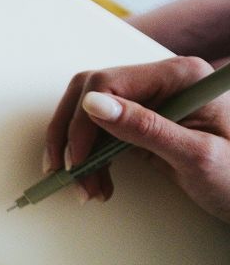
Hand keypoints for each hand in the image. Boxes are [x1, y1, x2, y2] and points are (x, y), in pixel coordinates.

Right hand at [44, 56, 229, 219]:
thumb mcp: (196, 156)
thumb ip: (145, 128)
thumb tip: (94, 104)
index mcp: (181, 77)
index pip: (108, 82)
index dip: (84, 121)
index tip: (78, 158)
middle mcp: (163, 82)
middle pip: (91, 94)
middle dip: (73, 136)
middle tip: (68, 172)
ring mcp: (153, 101)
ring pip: (91, 114)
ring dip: (79, 151)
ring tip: (87, 187)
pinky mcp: (145, 123)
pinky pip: (102, 132)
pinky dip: (92, 158)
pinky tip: (98, 181)